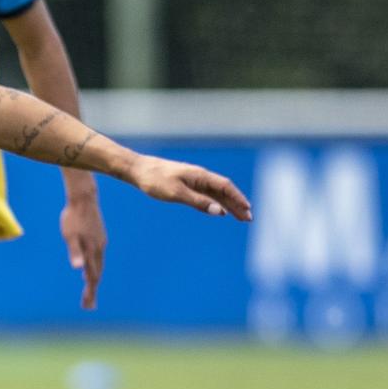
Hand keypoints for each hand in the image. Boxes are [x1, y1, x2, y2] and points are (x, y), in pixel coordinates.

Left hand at [60, 192, 107, 309]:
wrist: (83, 198)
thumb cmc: (73, 217)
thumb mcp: (69, 235)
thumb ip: (74, 252)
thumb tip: (77, 268)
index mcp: (92, 251)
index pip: (92, 277)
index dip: (90, 292)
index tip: (87, 306)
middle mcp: (99, 249)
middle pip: (97, 275)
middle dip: (92, 291)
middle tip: (88, 306)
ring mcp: (100, 243)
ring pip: (98, 266)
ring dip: (94, 280)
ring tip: (89, 291)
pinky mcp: (99, 237)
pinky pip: (98, 258)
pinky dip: (94, 268)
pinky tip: (88, 269)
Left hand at [127, 156, 252, 220]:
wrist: (138, 170)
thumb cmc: (155, 180)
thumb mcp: (176, 193)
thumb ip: (198, 202)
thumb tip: (219, 211)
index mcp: (200, 176)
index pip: (225, 187)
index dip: (238, 198)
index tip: (248, 209)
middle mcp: (200, 177)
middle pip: (224, 191)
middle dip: (237, 204)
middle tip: (249, 219)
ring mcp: (194, 181)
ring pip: (216, 194)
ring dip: (229, 205)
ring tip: (240, 217)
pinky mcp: (186, 185)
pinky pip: (207, 195)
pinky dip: (216, 203)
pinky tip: (220, 210)